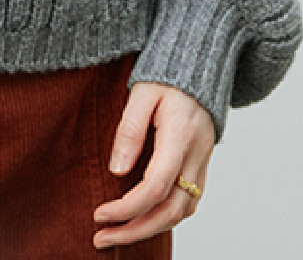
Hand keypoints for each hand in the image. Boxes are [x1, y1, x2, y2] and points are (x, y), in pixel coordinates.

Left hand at [92, 82, 214, 249]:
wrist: (200, 65)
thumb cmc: (167, 75)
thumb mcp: (142, 92)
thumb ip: (130, 130)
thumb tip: (117, 170)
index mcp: (181, 136)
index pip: (156, 186)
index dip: (128, 207)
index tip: (100, 214)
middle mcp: (197, 156)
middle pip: (171, 211)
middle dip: (135, 230)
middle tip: (101, 238)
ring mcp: (202, 163)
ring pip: (182, 213)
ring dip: (149, 229)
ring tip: (116, 235)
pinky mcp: (201, 165)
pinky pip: (188, 202)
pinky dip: (165, 218)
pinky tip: (141, 219)